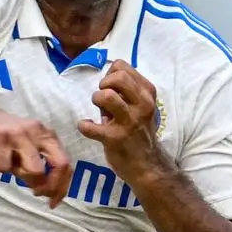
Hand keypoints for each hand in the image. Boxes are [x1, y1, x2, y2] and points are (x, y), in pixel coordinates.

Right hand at [0, 77, 72, 207]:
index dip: (62, 187)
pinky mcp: (0, 138)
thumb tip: (48, 191)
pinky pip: (4, 167)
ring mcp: (19, 134)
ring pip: (34, 170)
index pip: (66, 163)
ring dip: (22, 177)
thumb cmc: (1, 136)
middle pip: (59, 166)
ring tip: (10, 166)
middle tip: (35, 193)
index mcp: (46, 134)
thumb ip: (38, 164)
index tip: (53, 202)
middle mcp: (38, 132)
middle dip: (49, 186)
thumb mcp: (25, 147)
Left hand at [77, 59, 165, 181]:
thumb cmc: (139, 131)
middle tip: (103, 97)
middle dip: (104, 83)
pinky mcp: (115, 139)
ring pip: (107, 96)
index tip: (110, 87)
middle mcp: (142, 105)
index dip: (110, 74)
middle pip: (118, 77)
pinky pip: (91, 127)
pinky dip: (84, 125)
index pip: (122, 66)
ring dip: (97, 99)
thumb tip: (106, 78)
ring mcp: (129, 122)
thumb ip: (126, 91)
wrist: (147, 165)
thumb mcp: (140, 106)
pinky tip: (87, 126)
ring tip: (98, 109)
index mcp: (147, 93)